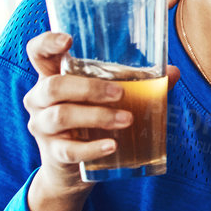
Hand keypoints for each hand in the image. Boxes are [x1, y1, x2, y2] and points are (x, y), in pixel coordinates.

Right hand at [22, 33, 176, 193]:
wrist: (72, 170)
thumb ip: (137, 83)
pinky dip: (92, 148)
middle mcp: (40, 99)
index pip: (38, 54)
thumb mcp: (108, 99)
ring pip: (61, 116)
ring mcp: (42, 127)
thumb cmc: (91, 122)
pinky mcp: (52, 153)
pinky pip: (69, 150)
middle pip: (53, 86)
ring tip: (127, 119)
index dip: (47, 43)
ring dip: (97, 116)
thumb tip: (172, 72)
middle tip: (120, 93)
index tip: (68, 40)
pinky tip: (112, 145)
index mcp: (52, 78)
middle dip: (89, 88)